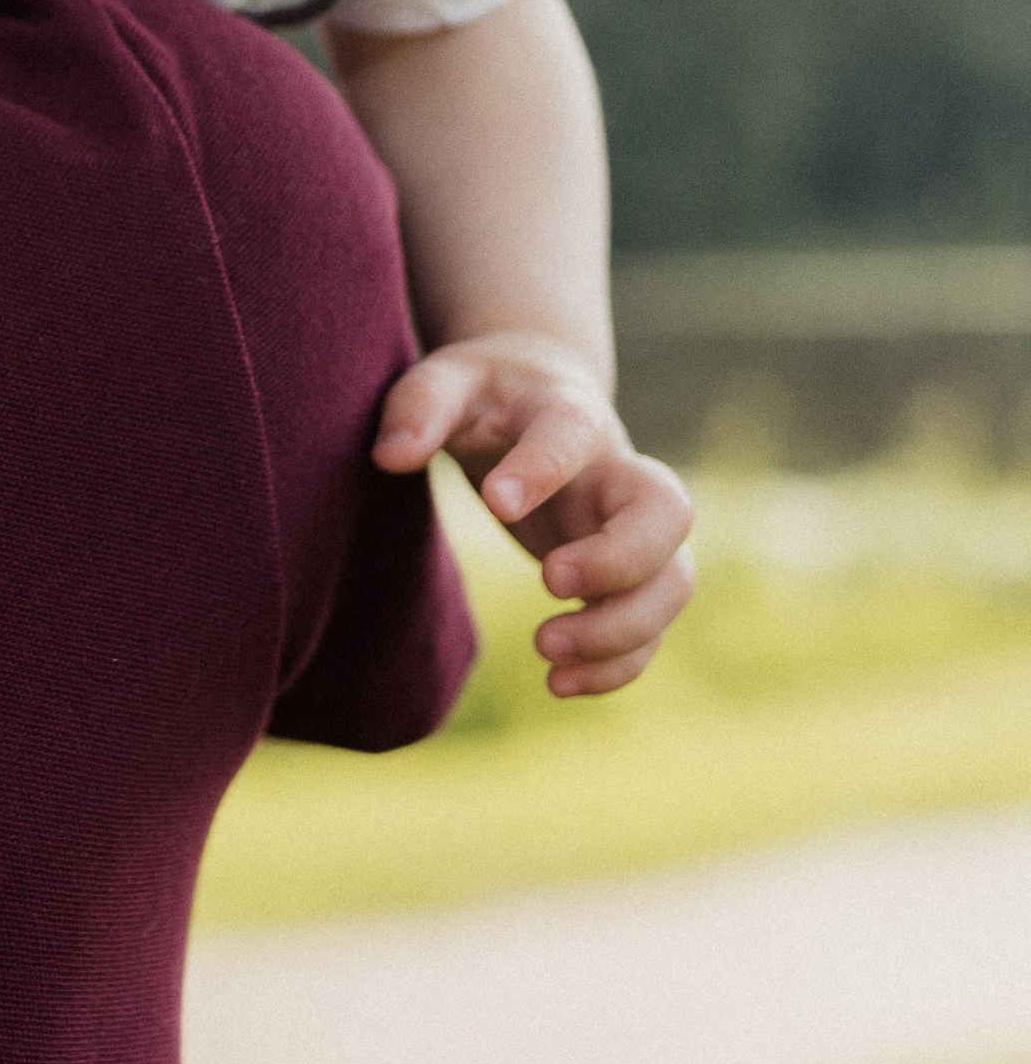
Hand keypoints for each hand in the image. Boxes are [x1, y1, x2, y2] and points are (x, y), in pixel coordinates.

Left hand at [373, 332, 695, 699]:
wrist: (539, 394)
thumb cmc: (486, 393)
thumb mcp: (445, 381)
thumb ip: (417, 408)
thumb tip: (390, 456)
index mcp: (568, 414)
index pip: (575, 433)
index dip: (544, 467)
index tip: (497, 504)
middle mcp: (616, 473)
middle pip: (666, 513)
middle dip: (617, 560)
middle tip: (548, 582)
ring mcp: (631, 528)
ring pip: (672, 581)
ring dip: (621, 629)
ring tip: (546, 653)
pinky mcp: (626, 575)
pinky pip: (651, 626)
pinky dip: (618, 664)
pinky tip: (557, 682)